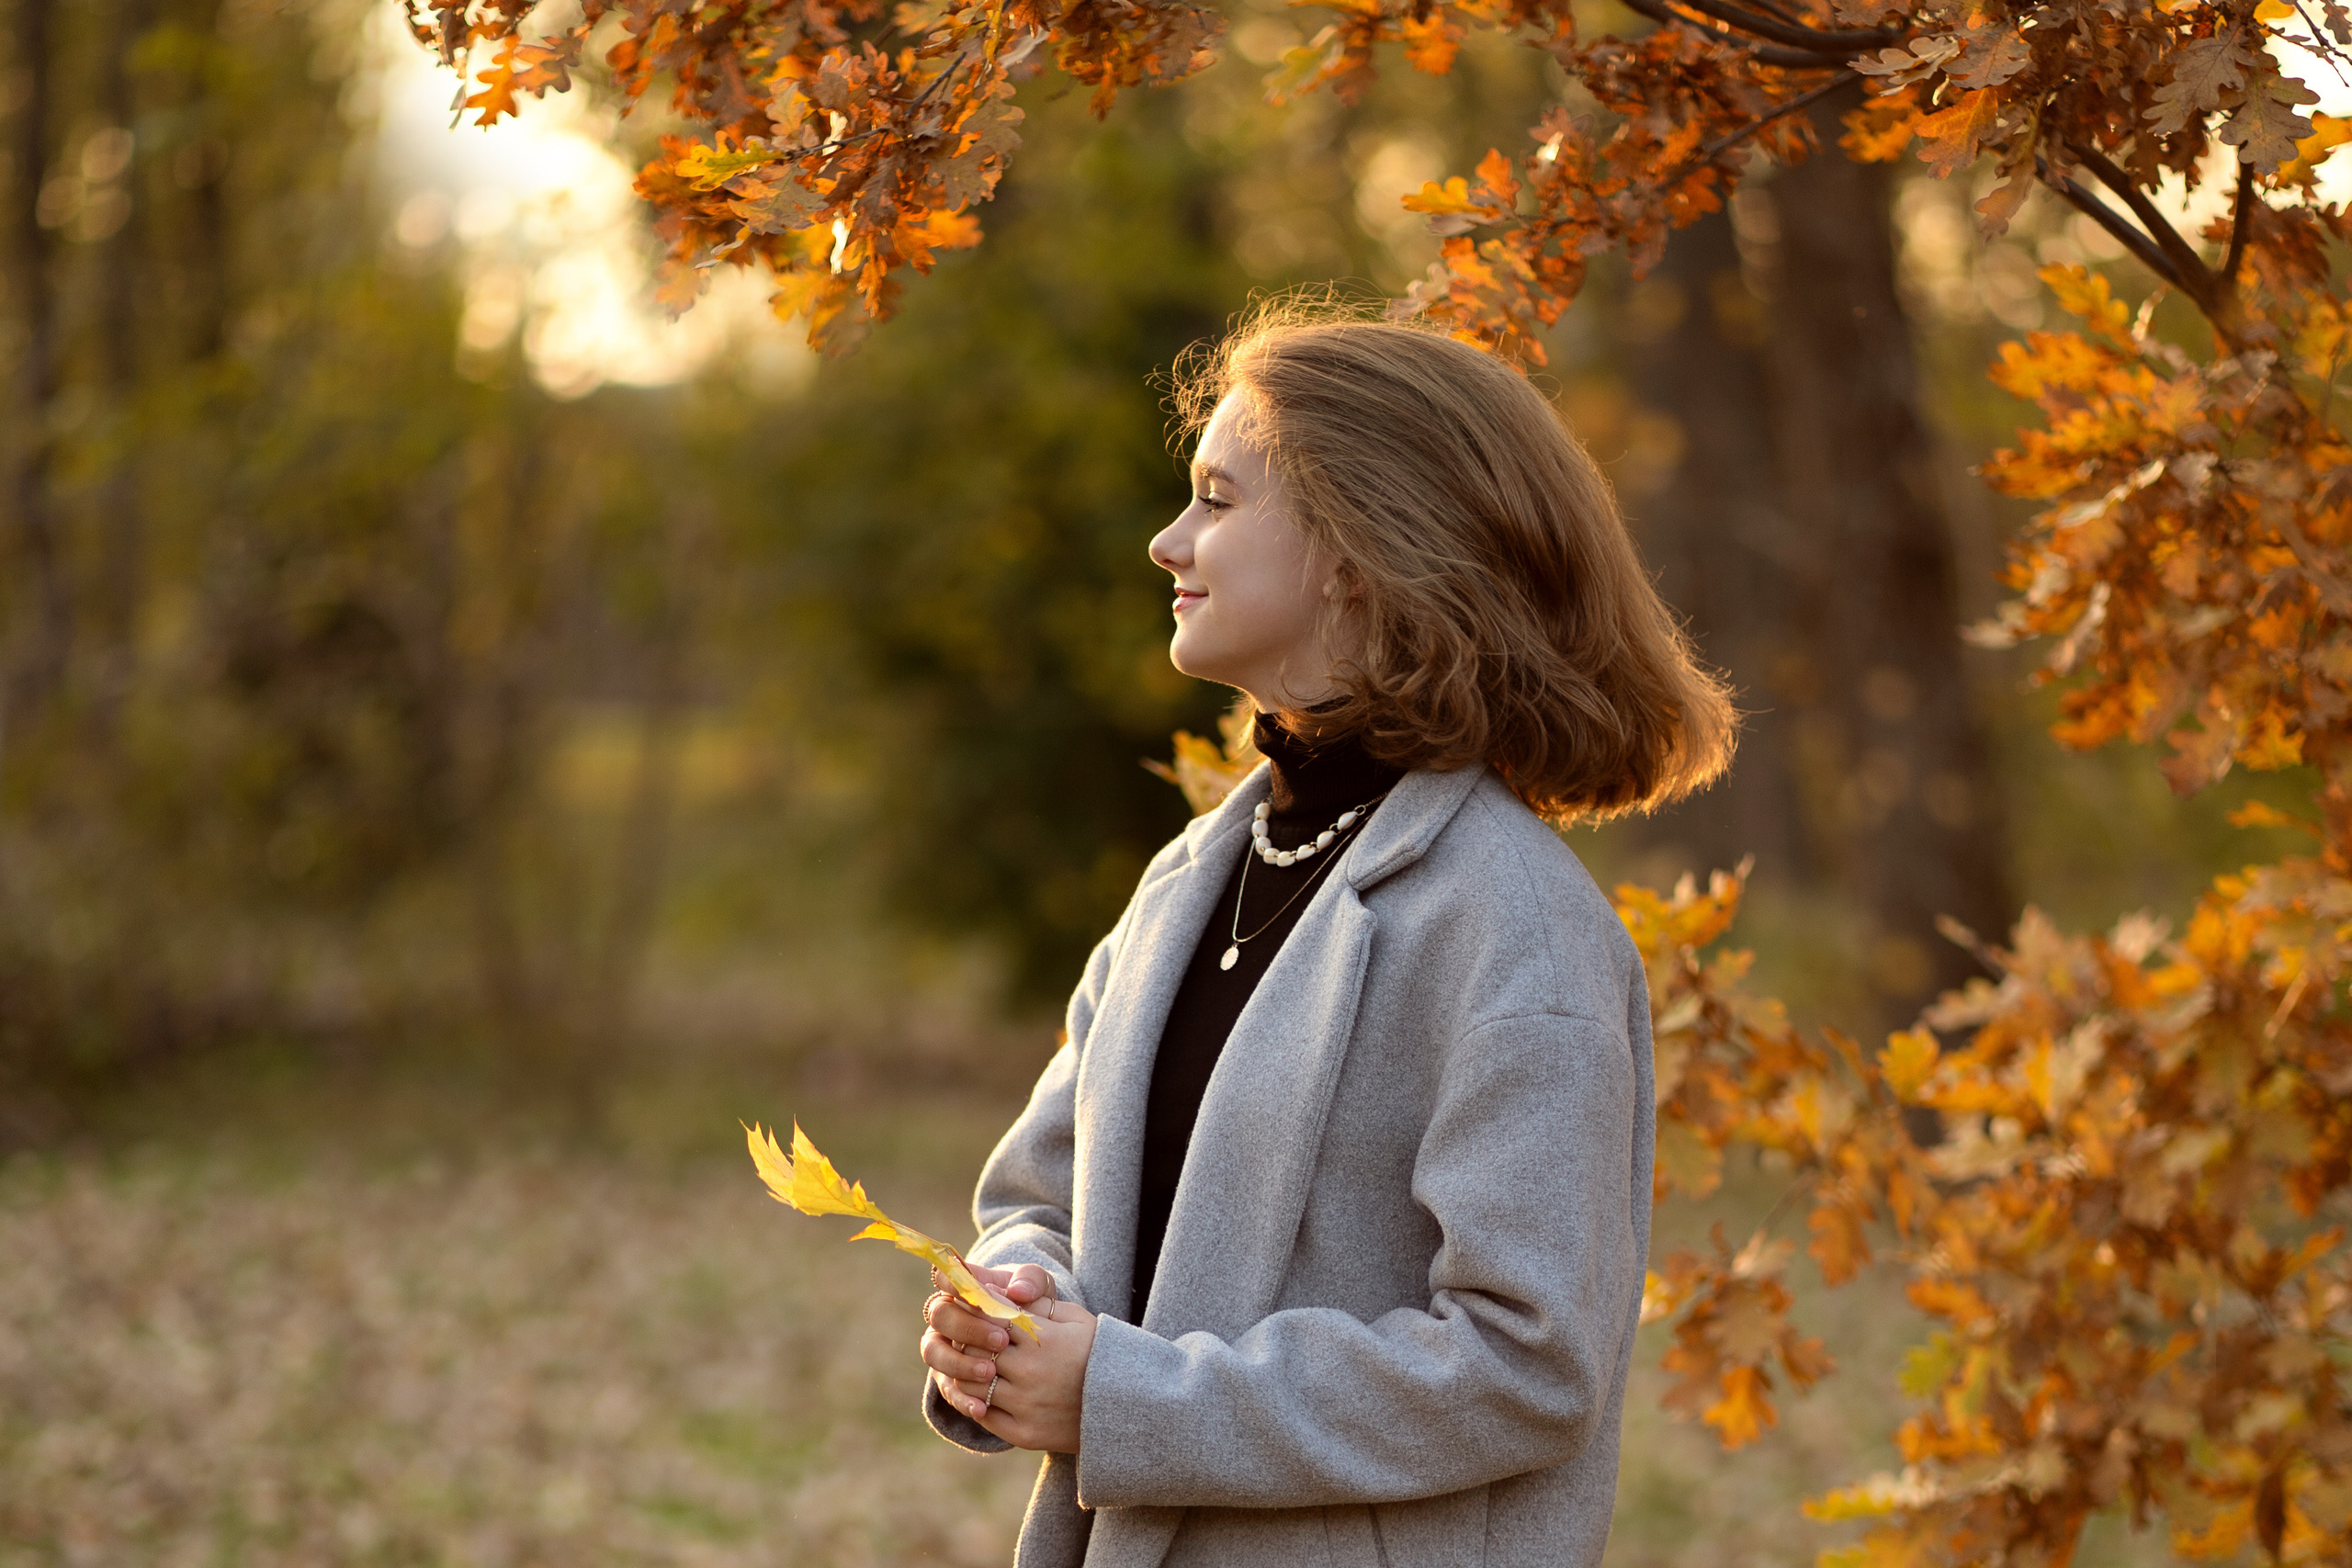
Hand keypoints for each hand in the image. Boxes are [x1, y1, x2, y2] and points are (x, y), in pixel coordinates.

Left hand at [922, 1264, 1098, 1452]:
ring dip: (965, 1369)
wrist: (1124, 1406)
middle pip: (975, 1350)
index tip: (964, 1303)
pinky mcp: (1024, 1434)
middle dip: (965, 1338)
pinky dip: (974, 1399)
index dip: (974, 1309)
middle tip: (962, 1332)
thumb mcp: (1073, 1318)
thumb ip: (1034, 1306)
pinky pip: (983, 1414)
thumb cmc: (1097, 1351)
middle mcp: (1031, 1373)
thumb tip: (996, 1293)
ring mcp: (1026, 1406)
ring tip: (972, 1360)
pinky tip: (980, 1388)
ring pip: (973, 1383)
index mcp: (1043, 1339)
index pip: (990, 1317)